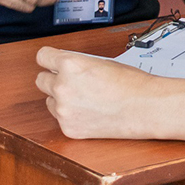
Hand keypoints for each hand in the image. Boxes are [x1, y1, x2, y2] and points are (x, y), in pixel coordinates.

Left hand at [35, 46, 153, 138]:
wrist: (145, 108)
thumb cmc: (130, 84)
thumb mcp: (101, 62)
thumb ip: (77, 64)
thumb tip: (66, 67)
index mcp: (70, 64)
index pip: (42, 57)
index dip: (48, 59)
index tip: (51, 62)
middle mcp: (62, 86)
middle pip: (40, 80)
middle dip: (53, 79)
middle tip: (71, 82)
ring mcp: (63, 110)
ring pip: (49, 101)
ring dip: (61, 99)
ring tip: (85, 98)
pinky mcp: (69, 128)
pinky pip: (60, 118)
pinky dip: (71, 115)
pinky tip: (89, 112)